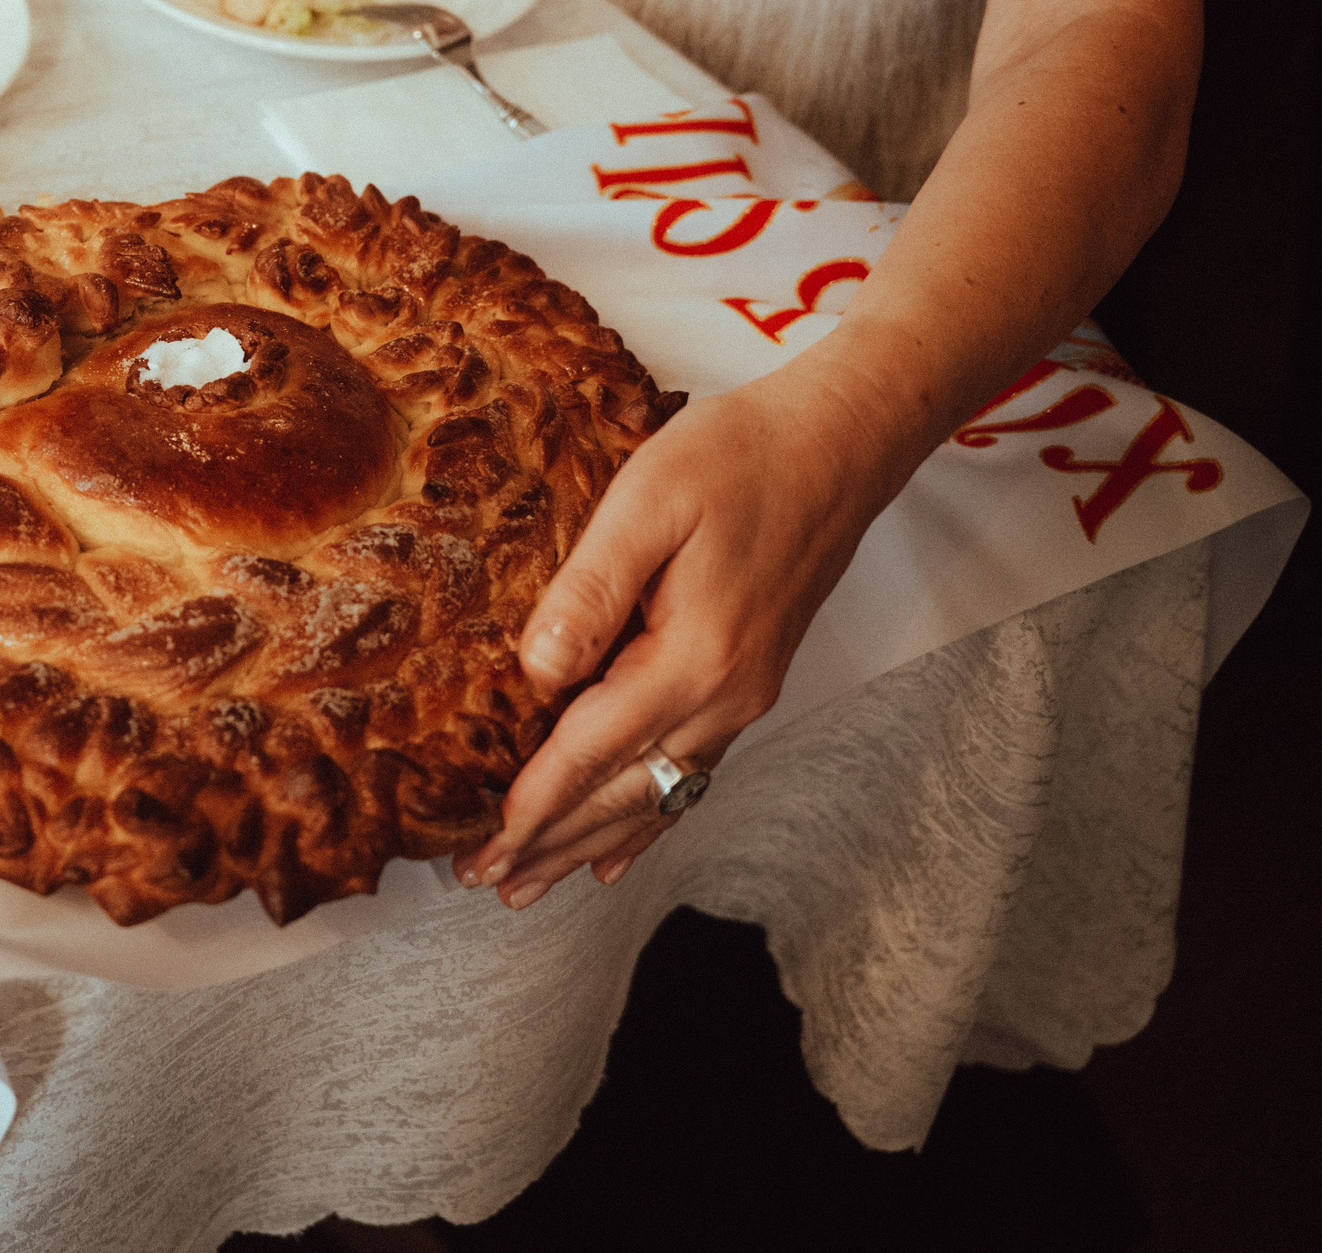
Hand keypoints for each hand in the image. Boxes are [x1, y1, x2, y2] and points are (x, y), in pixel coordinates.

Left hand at [453, 350, 926, 906]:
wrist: (837, 441)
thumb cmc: (741, 456)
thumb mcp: (649, 502)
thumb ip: (589, 591)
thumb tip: (539, 674)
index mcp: (693, 659)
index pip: (592, 754)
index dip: (534, 806)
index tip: (484, 847)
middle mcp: (725, 696)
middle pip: (624, 795)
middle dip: (552, 842)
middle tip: (487, 879)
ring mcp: (743, 694)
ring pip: (657, 793)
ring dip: (593, 840)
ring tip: (535, 881)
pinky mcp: (750, 679)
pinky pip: (692, 770)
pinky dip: (648, 817)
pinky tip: (622, 847)